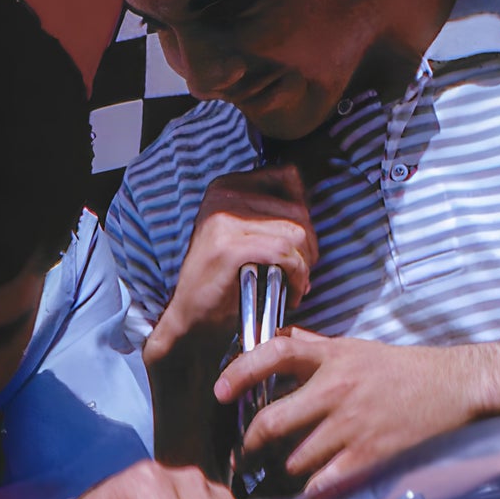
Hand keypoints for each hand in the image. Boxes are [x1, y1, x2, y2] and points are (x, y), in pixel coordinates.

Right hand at [141, 168, 317, 469]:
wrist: (190, 321)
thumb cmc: (221, 283)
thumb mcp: (240, 234)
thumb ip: (267, 212)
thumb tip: (307, 201)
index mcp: (226, 186)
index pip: (288, 177)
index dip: (303, 211)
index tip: (299, 244)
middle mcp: (223, 196)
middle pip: (297, 208)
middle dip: (309, 244)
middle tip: (302, 273)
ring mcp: (225, 221)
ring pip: (296, 233)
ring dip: (305, 265)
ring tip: (296, 285)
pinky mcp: (231, 249)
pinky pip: (286, 255)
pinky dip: (298, 277)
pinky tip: (293, 294)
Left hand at [217, 330, 489, 498]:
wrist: (461, 387)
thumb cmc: (406, 370)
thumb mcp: (358, 349)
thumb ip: (315, 347)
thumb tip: (278, 338)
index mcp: (334, 357)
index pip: (276, 353)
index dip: (241, 370)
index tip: (220, 392)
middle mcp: (338, 389)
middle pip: (272, 422)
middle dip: (251, 446)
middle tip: (244, 459)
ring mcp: (353, 425)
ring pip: (294, 459)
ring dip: (283, 473)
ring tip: (279, 480)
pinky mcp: (370, 456)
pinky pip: (323, 483)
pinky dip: (310, 493)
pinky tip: (308, 496)